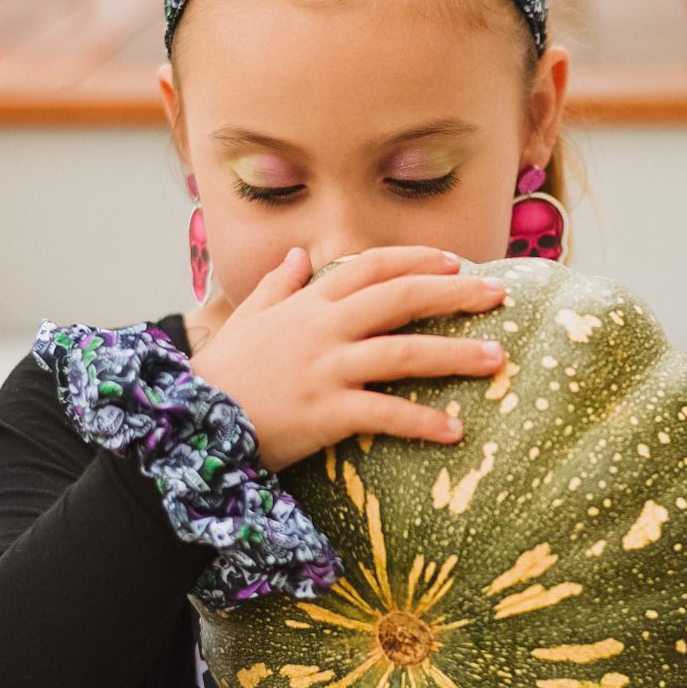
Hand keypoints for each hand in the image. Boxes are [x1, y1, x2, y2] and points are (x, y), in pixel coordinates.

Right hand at [189, 245, 508, 472]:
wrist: (189, 422)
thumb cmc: (220, 374)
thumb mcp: (245, 320)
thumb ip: (276, 285)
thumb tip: (298, 256)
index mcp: (307, 303)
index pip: (370, 266)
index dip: (415, 260)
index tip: (453, 262)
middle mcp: (323, 328)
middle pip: (400, 298)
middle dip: (454, 294)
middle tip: (497, 296)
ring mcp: (326, 369)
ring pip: (404, 353)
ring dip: (454, 355)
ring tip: (496, 359)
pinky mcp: (326, 413)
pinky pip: (385, 414)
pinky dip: (422, 422)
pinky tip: (455, 431)